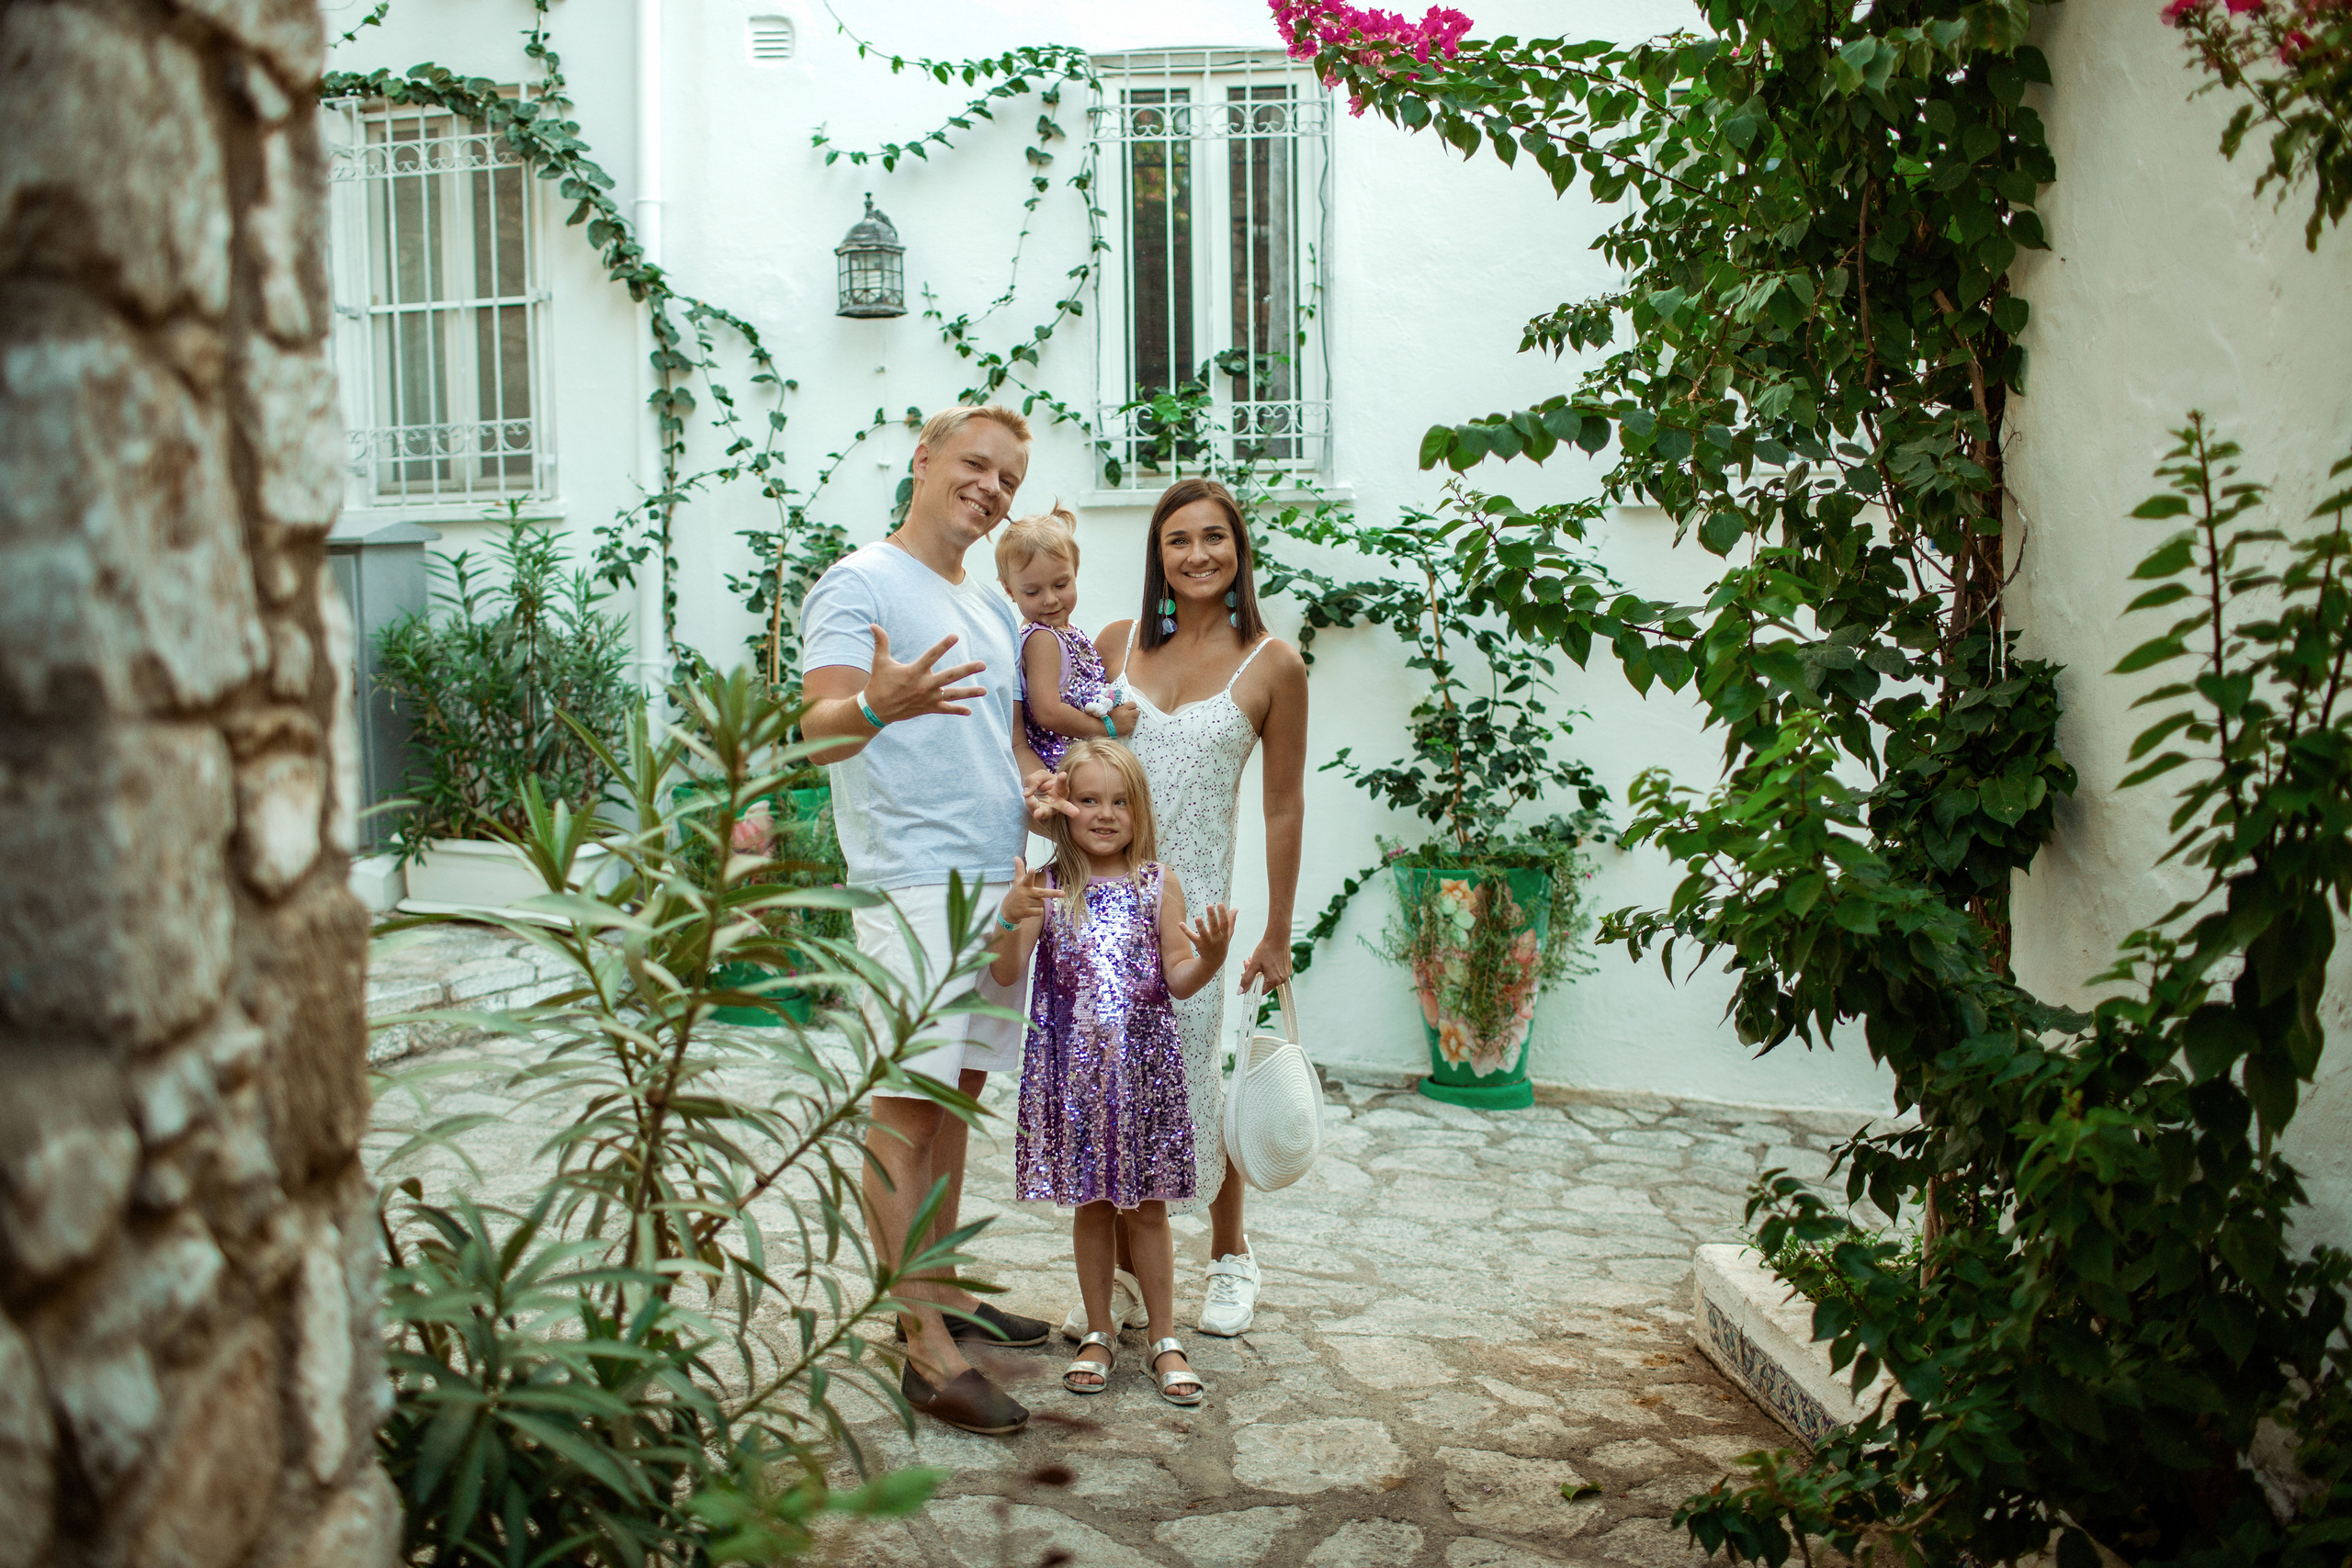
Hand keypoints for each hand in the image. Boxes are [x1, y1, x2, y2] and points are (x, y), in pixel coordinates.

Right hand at [863, 625, 985, 722]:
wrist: (876, 710)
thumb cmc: (879, 683)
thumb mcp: (880, 662)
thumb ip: (881, 642)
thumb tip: (873, 625)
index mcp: (914, 672)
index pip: (932, 655)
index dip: (944, 645)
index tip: (955, 636)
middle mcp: (924, 685)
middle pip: (950, 676)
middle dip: (967, 670)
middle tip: (983, 664)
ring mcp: (928, 698)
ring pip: (952, 695)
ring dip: (969, 693)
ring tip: (984, 690)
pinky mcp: (927, 708)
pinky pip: (945, 710)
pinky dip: (957, 711)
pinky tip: (969, 711)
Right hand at [998, 858, 1049, 925]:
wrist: (1008, 911)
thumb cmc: (1016, 893)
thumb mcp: (1017, 881)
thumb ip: (1019, 869)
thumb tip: (1016, 856)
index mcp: (1023, 885)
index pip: (1027, 878)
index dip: (1030, 874)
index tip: (1032, 869)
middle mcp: (1024, 893)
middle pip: (1042, 893)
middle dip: (1053, 893)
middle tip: (1063, 893)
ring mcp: (1025, 903)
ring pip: (1042, 902)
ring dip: (1038, 903)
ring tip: (1029, 903)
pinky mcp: (1026, 912)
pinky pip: (1040, 911)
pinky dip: (1037, 911)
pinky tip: (1028, 910)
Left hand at [1023, 767, 1077, 822]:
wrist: (1035, 790)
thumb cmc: (1041, 781)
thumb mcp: (1037, 776)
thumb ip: (1032, 782)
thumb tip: (1026, 794)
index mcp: (1060, 788)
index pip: (1062, 783)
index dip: (1062, 780)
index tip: (1063, 774)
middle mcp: (1058, 801)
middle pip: (1065, 807)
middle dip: (1070, 810)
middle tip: (1076, 813)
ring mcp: (1050, 809)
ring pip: (1047, 813)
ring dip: (1041, 813)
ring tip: (1037, 813)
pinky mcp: (1041, 814)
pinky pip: (1035, 811)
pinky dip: (1030, 805)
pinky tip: (1029, 799)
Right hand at [1108, 701, 1139, 736]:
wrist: (1106, 727)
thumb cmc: (1109, 718)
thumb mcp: (1114, 708)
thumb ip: (1122, 706)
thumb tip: (1129, 705)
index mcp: (1123, 708)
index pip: (1134, 704)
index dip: (1132, 706)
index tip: (1130, 709)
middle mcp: (1127, 714)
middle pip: (1137, 712)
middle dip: (1133, 713)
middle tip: (1128, 715)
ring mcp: (1129, 722)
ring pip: (1135, 719)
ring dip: (1132, 720)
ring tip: (1124, 721)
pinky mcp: (1130, 728)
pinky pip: (1134, 725)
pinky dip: (1130, 726)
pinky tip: (1124, 725)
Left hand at [1185, 903, 1238, 970]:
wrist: (1214, 961)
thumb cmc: (1222, 943)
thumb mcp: (1228, 933)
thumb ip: (1231, 920)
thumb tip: (1236, 908)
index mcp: (1224, 934)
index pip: (1225, 923)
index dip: (1223, 913)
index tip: (1220, 903)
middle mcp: (1216, 938)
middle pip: (1214, 926)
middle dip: (1212, 916)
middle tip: (1209, 905)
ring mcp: (1207, 941)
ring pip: (1203, 933)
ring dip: (1200, 926)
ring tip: (1197, 917)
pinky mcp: (1198, 944)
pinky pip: (1192, 937)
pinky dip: (1186, 930)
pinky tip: (1180, 923)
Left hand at [1236, 931, 1292, 994]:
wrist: (1279, 935)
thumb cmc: (1266, 949)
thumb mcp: (1254, 964)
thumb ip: (1246, 979)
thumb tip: (1240, 992)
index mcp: (1274, 981)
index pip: (1259, 991)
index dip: (1249, 986)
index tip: (1244, 979)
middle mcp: (1282, 979)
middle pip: (1263, 983)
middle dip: (1252, 975)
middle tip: (1246, 965)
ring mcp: (1286, 973)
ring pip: (1268, 976)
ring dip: (1258, 970)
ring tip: (1251, 959)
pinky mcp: (1287, 968)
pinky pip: (1274, 972)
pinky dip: (1266, 968)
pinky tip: (1260, 959)